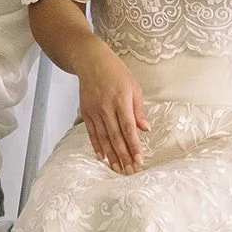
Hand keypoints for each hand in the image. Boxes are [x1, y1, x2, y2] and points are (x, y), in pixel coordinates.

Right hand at [76, 40, 149, 174]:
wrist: (91, 61)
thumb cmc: (116, 72)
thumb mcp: (134, 87)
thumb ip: (138, 110)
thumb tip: (145, 129)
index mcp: (122, 100)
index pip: (129, 128)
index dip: (134, 146)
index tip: (140, 160)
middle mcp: (106, 107)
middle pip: (116, 136)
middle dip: (124, 155)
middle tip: (130, 170)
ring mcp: (94, 110)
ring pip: (103, 137)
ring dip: (111, 155)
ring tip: (118, 168)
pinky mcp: (86, 111)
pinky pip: (91, 132)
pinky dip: (96, 145)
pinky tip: (102, 157)